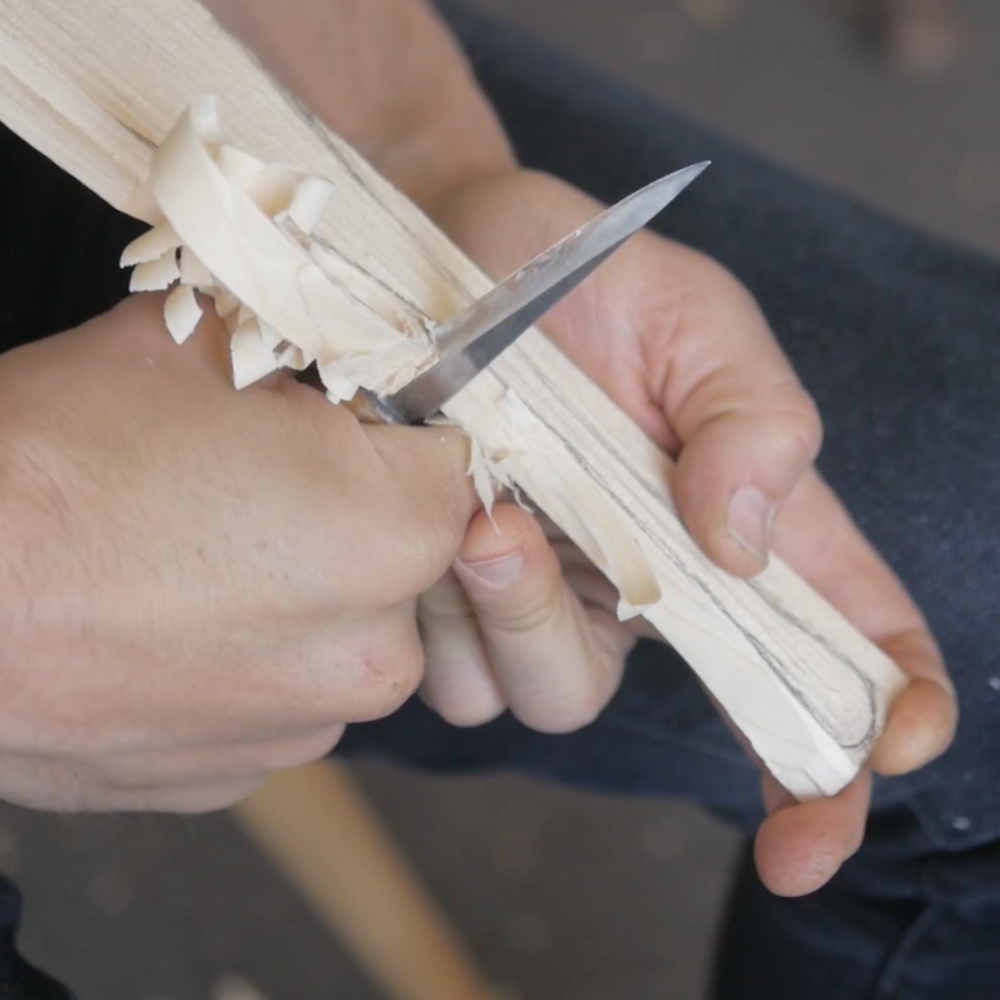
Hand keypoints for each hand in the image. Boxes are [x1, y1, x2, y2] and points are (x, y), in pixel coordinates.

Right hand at [0, 293, 476, 812]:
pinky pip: (279, 697)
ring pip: (344, 637)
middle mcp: (371, 651)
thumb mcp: (191, 345)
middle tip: (258, 486)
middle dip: (355, 519)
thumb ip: (301, 345)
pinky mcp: (238, 775)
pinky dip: (246, 662)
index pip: (462, 468)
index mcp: (390, 533)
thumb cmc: (47, 461)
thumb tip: (338, 352)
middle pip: (408, 563)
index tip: (362, 425)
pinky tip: (167, 624)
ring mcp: (303, 726)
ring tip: (196, 558)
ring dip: (299, 597)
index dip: (409, 438)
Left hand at [418, 168, 956, 895]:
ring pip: (554, 695)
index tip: (897, 744)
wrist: (445, 262)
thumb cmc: (578, 278)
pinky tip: (425, 522)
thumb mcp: (694, 319)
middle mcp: (652, 578)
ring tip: (481, 515)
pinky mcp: (460, 598)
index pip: (835, 635)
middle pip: (693, 698)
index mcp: (734, 517)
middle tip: (550, 541)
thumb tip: (748, 551)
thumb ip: (751, 418)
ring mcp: (554, 595)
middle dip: (631, 661)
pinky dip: (442, 616)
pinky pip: (457, 677)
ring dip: (518, 620)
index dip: (880, 709)